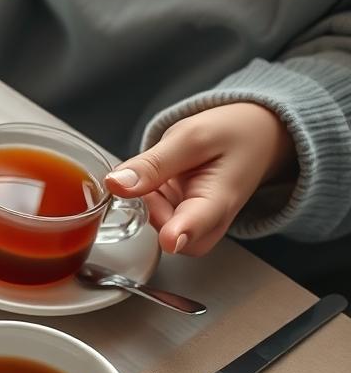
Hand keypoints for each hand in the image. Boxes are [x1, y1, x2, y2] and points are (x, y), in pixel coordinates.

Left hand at [105, 102, 295, 255]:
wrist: (257, 135)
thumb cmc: (231, 133)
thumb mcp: (189, 136)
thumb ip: (152, 163)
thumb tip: (115, 184)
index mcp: (220, 198)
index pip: (198, 224)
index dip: (179, 232)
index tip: (168, 239)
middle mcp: (211, 221)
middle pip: (171, 237)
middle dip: (150, 211)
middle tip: (156, 179)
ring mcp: (198, 224)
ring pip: (161, 229)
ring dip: (150, 205)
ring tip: (166, 174)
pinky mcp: (186, 220)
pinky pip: (159, 220)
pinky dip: (152, 202)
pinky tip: (163, 182)